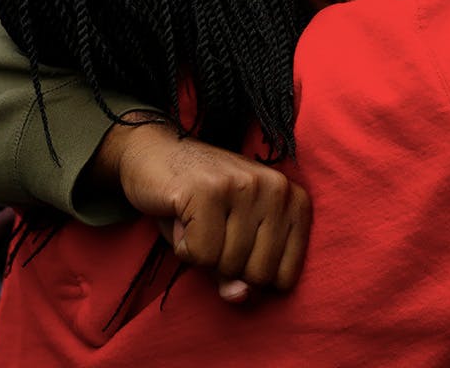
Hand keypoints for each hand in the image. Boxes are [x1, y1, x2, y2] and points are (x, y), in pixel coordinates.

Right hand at [91, 112, 311, 301]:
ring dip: (201, 254)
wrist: (155, 152)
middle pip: (258, 275)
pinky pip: (201, 254)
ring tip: (196, 219)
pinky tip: (181, 216)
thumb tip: (241, 297)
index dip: (250, 274)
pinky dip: (182, 246)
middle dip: (225, 266)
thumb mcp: (231, 241)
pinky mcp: (209, 190)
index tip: (234, 242)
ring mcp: (244, 185)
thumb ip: (242, 275)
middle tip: (211, 230)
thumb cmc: (199, 202)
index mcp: (294, 201)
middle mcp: (277, 188)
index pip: (284, 277)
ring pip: (228, 265)